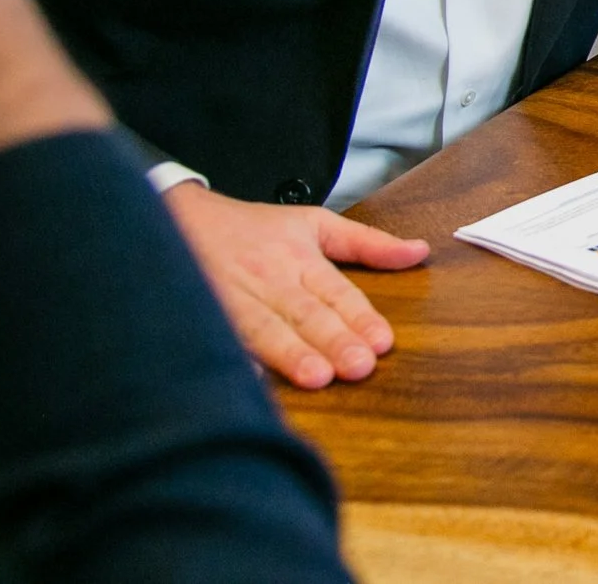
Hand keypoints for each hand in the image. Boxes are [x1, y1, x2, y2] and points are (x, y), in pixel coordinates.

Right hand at [163, 182, 429, 388]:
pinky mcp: (200, 313)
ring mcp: (231, 298)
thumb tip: (420, 252)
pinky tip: (249, 379)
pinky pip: (218, 337)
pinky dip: (232, 359)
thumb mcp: (314, 223)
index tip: (381, 342)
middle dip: (333, 341)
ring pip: (265, 329)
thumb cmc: (253, 228)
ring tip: (317, 377)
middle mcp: (268, 279)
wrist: (177, 217)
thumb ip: (368, 243)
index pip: (336, 293)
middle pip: (305, 314)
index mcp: (299, 258)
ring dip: (290, 355)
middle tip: (359, 367)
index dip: (359, 318)